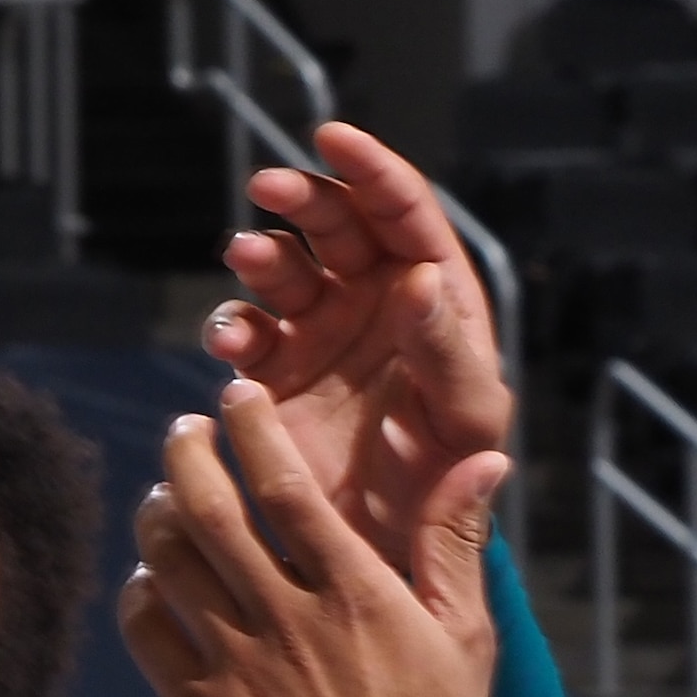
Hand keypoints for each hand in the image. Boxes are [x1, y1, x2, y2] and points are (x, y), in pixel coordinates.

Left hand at [120, 382, 504, 696]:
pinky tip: (151, 579)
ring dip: (156, 514)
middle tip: (183, 429)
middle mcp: (288, 619)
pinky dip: (139, 591)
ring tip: (163, 494)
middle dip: (185, 454)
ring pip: (168, 562)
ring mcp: (236, 665)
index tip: (237, 397)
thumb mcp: (465, 640)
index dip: (253, 429)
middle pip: (210, 509)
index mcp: (356, 594)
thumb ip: (457, 545)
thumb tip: (487, 459)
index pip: (288, 486)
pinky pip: (145, 631)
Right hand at [202, 122, 514, 563]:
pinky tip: (232, 342)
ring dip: (263, 255)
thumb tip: (420, 280)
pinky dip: (231, 324)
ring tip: (247, 259)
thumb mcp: (465, 421)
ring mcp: (320, 338)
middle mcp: (376, 309)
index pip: (407, 217)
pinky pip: (243, 330)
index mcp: (436, 305)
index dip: (373, 170)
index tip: (334, 137)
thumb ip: (448, 354)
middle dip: (305, 199)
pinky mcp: (273, 376)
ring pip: (284, 269)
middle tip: (271, 190)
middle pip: (339, 228)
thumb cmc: (450, 489)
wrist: (389, 558)